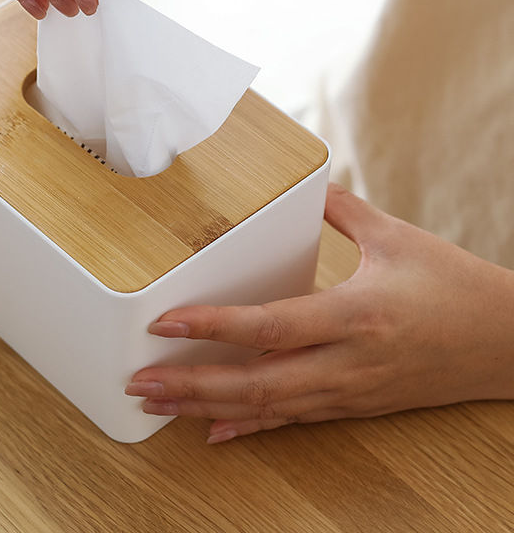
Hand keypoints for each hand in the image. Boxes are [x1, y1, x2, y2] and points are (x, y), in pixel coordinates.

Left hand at [126, 184, 513, 443]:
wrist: (510, 344)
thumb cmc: (456, 288)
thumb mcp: (398, 238)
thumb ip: (344, 210)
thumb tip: (309, 184)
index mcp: (355, 314)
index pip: (268, 325)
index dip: (212, 326)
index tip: (164, 323)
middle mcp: (347, 361)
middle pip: (256, 381)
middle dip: (192, 384)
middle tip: (139, 381)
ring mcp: (349, 390)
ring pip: (268, 407)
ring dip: (208, 408)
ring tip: (158, 405)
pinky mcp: (354, 403)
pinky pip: (293, 420)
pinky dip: (249, 426)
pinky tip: (212, 432)